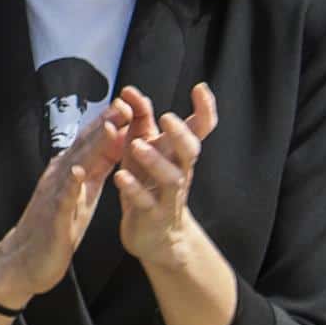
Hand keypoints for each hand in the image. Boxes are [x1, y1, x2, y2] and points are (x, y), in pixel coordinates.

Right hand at [0, 98, 130, 308]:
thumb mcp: (81, 195)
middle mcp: (60, 178)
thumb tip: (114, 146)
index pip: (93, 144)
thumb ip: (94, 170)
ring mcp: (54, 196)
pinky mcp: (52, 218)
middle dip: (105, 125)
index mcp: (71, 173)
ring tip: (110, 128)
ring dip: (92, 147)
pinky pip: (61, 199)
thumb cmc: (56, 227)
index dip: (112, 123)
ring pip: (75, 166)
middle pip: (85, 147)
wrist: (25, 260)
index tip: (132, 104)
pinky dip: (70, 185)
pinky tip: (79, 173)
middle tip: (125, 104)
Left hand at [114, 84, 217, 269]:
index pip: (199, 130)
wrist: (155, 236)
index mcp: (178, 155)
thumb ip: (139, 121)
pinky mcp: (152, 216)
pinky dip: (133, 189)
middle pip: (190, 151)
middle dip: (181, 134)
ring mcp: (168, 196)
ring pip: (171, 178)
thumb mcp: (143, 150)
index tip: (201, 87)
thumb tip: (130, 91)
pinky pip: (145, 202)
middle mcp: (179, 173)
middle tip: (167, 117)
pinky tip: (121, 176)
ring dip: (154, 160)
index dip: (205, 109)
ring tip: (138, 145)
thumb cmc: (148, 185)